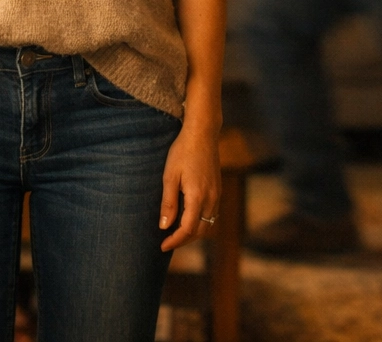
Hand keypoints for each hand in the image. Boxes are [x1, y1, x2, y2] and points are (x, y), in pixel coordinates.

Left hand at [160, 123, 220, 251]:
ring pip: (208, 224)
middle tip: (167, 242)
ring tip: (176, 233)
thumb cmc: (183, 152)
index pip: (188, 229)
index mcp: (198, 197)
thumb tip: (164, 226)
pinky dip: (201, 222)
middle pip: (200, 231)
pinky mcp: (218, 190)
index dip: (175, 241)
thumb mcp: (170, 176)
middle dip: (184, 240)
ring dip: (194, 232)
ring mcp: (217, 195)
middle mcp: (211, 199)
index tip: (162, 246)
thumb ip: (168, 203)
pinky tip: (189, 218)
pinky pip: (212, 214)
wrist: (202, 134)